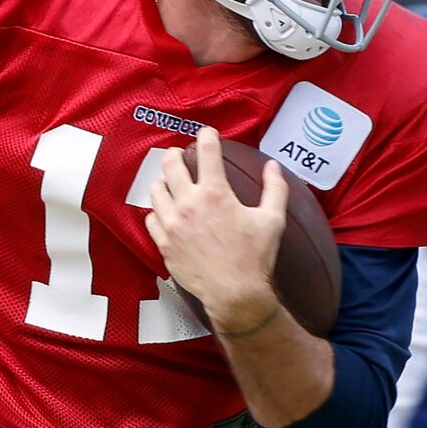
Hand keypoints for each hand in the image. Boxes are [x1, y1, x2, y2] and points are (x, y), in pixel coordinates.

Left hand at [143, 125, 285, 334]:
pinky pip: (151, 218)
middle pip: (171, 164)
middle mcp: (189, 204)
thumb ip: (275, 189)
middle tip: (179, 154)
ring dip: (162, 181)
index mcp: (216, 193)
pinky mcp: (164, 244)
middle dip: (175, 154)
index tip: (208, 133)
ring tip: (169, 182)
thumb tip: (273, 167)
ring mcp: (173, 224)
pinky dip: (157, 211)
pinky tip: (165, 212)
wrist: (234, 294)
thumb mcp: (273, 220)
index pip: (206, 151)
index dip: (207, 136)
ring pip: (156, 190)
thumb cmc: (255, 258)